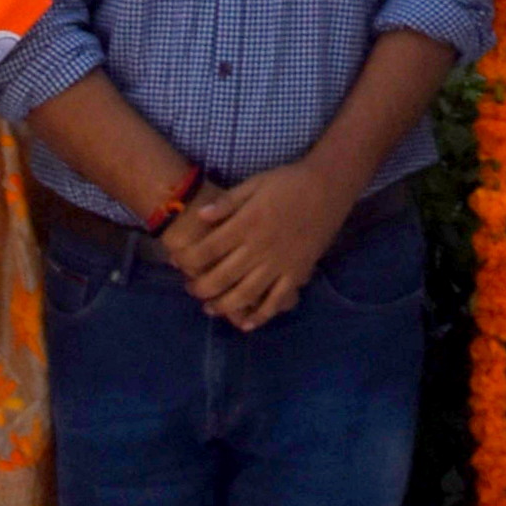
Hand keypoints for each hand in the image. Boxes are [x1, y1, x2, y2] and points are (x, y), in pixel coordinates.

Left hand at [164, 154, 343, 328]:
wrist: (329, 186)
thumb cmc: (289, 182)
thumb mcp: (255, 183)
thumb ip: (228, 201)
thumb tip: (199, 215)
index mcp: (247, 223)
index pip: (209, 248)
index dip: (188, 258)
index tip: (176, 262)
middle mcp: (259, 247)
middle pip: (222, 276)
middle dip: (200, 287)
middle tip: (190, 289)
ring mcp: (279, 263)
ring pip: (245, 293)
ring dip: (223, 305)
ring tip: (210, 308)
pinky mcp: (297, 272)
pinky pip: (277, 299)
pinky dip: (261, 315)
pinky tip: (247, 323)